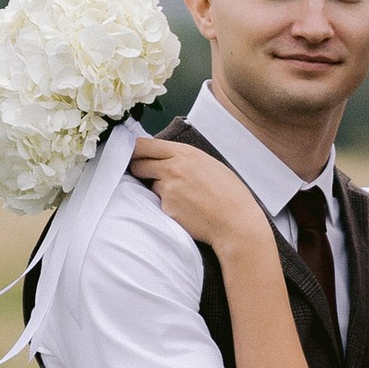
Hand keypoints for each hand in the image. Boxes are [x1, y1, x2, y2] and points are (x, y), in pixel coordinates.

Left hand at [130, 132, 272, 253]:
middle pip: (138, 163)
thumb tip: (167, 158)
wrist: (235, 222)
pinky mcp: (166, 208)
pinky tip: (188, 210)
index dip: (135, 150)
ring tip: (184, 198)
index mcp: (185, 153)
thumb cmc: (229, 194)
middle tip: (145, 174)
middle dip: (138, 168)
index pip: (145, 145)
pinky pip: (160, 204)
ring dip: (159, 190)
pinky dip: (169, 207)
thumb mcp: (210, 164)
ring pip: (151, 185)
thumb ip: (186, 159)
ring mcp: (168, 188)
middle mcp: (172, 168)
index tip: (133, 153)